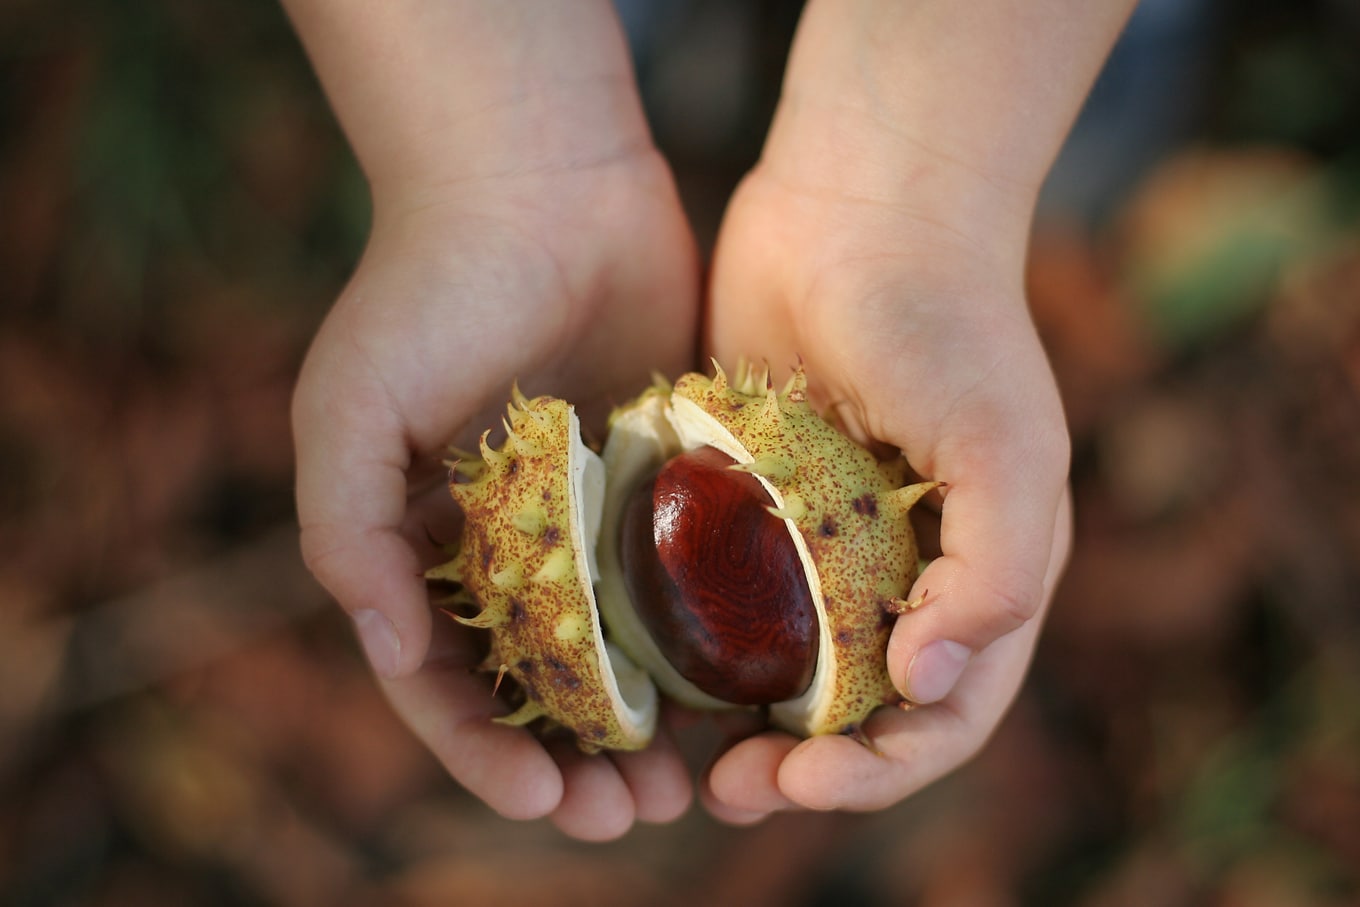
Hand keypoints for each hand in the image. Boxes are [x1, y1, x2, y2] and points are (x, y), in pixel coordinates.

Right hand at [292, 151, 700, 839]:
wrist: (539, 183)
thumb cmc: (429, 290)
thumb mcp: (348, 407)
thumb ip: (348, 532)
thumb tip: (394, 652)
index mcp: (431, 551)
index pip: (450, 685)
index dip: (486, 752)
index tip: (539, 797)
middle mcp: (514, 551)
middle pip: (547, 693)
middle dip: (580, 766)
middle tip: (631, 814)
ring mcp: (595, 521)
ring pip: (629, 659)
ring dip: (652, 731)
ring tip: (691, 784)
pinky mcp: (668, 483)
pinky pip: (690, 583)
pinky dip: (708, 645)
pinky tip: (743, 690)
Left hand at [698, 160, 1071, 820]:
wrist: (860, 204)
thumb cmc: (947, 321)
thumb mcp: (1005, 444)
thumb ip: (999, 571)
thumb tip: (928, 685)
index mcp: (979, 577)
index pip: (940, 717)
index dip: (879, 769)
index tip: (801, 777)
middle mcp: (903, 574)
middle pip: (855, 715)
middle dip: (802, 768)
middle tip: (728, 788)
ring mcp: (823, 542)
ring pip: (782, 671)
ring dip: (740, 727)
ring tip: (684, 756)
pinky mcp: (752, 503)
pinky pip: (725, 599)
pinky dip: (698, 647)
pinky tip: (650, 668)